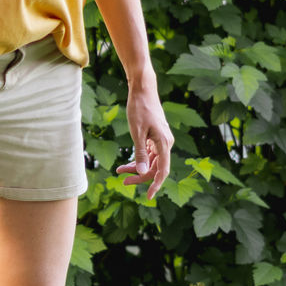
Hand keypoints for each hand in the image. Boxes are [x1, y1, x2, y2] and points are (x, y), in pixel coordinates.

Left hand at [115, 83, 172, 199]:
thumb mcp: (136, 131)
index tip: (147, 196)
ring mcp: (161, 140)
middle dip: (139, 175)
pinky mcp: (155, 136)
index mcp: (164, 143)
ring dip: (137, 167)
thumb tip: (142, 172)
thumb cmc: (139, 108)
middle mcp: (165, 143)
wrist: (143, 89)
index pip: (162, 171)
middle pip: (155, 167)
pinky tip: (127, 162)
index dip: (155, 185)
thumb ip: (140, 153)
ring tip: (120, 171)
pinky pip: (149, 152)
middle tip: (122, 180)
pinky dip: (139, 158)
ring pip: (151, 160)